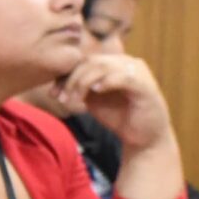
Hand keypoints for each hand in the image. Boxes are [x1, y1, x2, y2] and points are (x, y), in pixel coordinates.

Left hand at [51, 54, 174, 153]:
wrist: (143, 137)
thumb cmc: (118, 116)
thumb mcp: (92, 99)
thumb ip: (78, 87)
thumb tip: (56, 84)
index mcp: (113, 63)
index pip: (85, 61)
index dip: (66, 75)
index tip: (53, 93)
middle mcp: (126, 63)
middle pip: (91, 62)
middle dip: (72, 80)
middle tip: (60, 98)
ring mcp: (138, 72)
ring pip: (103, 67)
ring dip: (83, 83)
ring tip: (75, 100)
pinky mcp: (146, 85)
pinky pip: (124, 77)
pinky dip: (107, 82)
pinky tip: (96, 91)